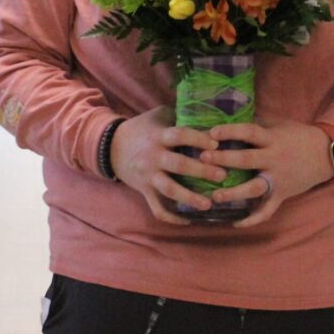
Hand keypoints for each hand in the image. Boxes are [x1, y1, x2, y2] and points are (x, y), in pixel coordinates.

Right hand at [110, 106, 228, 223]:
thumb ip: (179, 114)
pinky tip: (189, 220)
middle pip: (178, 164)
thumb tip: (209, 113)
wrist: (111, 147)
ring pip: (169, 190)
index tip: (216, 144)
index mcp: (159, 136)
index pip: (179, 135)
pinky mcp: (145, 191)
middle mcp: (153, 157)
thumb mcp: (158, 116)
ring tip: (208, 204)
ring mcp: (148, 176)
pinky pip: (158, 208)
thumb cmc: (142, 128)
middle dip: (201, 171)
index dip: (197, 139)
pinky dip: (172, 217)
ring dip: (189, 198)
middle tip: (222, 175)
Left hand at [198, 119, 333, 227]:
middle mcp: (274, 159)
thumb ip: (256, 126)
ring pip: (254, 188)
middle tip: (203, 159)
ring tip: (214, 196)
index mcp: (272, 139)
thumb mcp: (278, 125)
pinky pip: (267, 210)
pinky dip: (253, 219)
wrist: (326, 154)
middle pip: (247, 159)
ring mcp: (278, 179)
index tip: (211, 132)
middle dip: (224, 159)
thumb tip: (227, 124)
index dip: (230, 131)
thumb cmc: (298, 136)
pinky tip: (235, 223)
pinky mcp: (282, 194)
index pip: (249, 132)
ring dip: (234, 193)